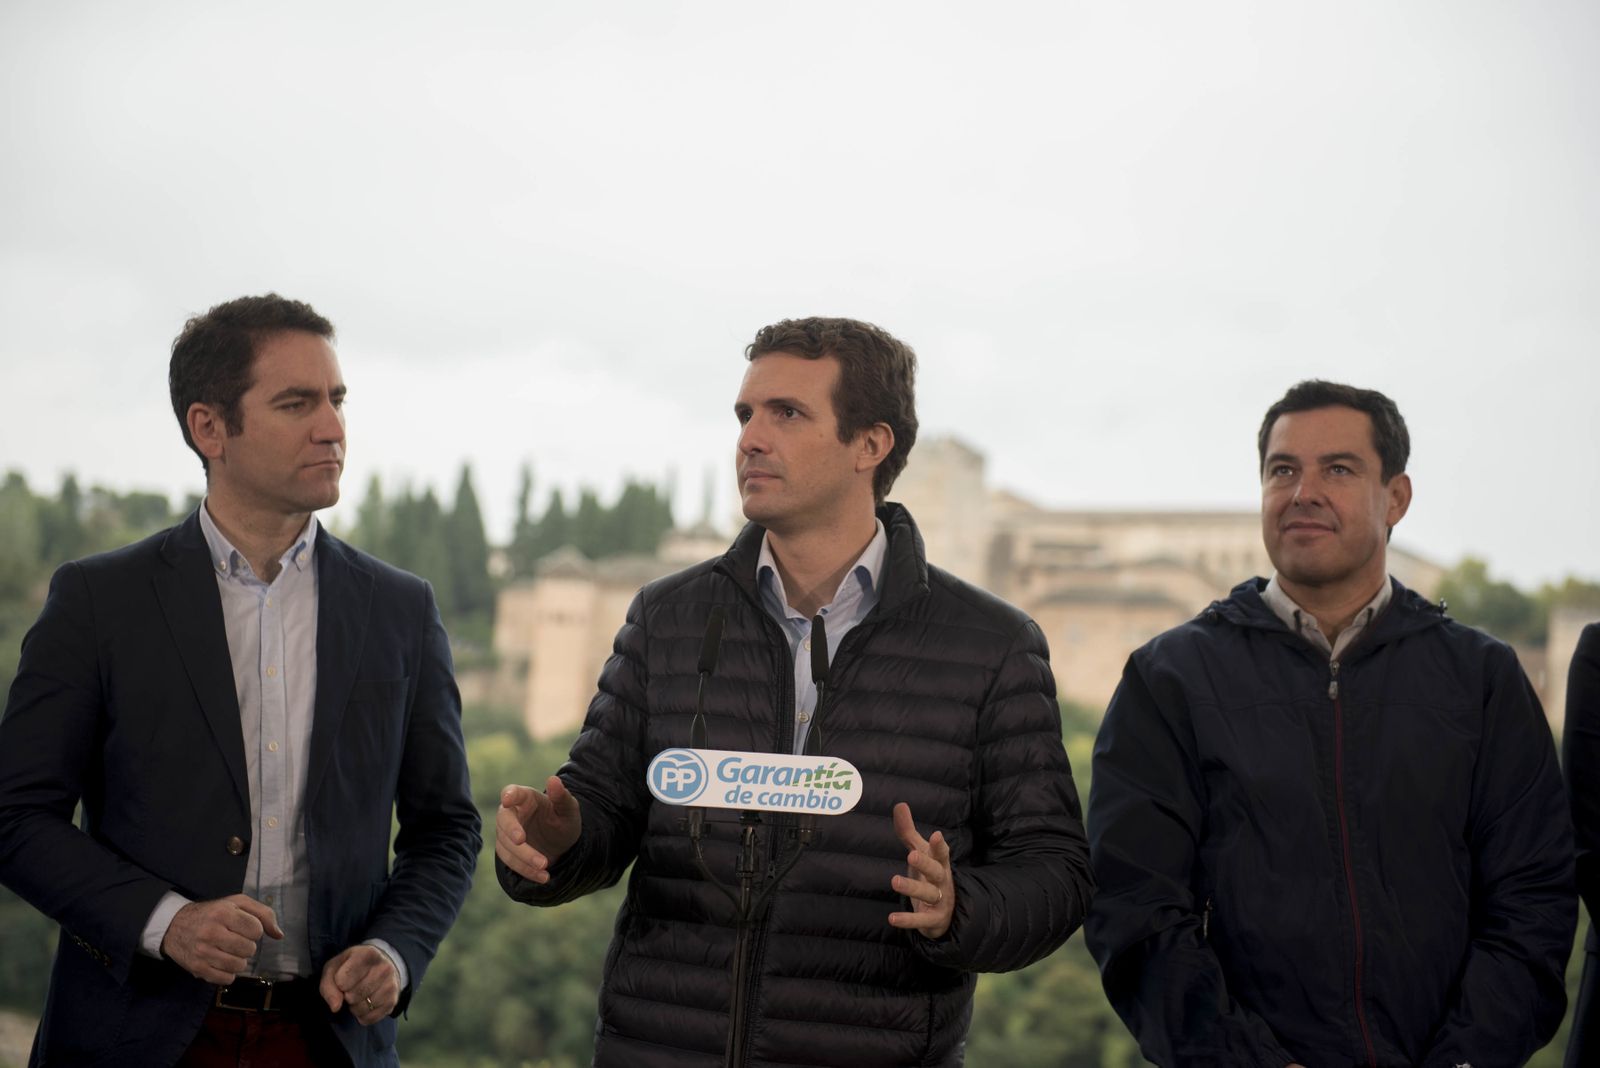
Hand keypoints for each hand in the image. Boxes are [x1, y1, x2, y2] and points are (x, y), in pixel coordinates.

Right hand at [161, 894, 282, 984]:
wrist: (174, 925)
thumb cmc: (212, 913)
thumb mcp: (237, 903)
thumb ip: (263, 914)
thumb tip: (279, 935)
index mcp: (223, 913)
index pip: (256, 930)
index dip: (254, 931)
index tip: (243, 928)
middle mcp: (211, 932)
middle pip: (249, 950)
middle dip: (247, 946)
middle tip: (235, 940)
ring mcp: (202, 952)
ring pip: (239, 966)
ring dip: (239, 960)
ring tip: (229, 951)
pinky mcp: (197, 968)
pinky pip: (226, 979)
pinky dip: (228, 973)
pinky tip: (221, 962)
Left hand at [319, 945, 399, 1025]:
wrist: (383, 964)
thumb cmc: (353, 966)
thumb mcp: (334, 968)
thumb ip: (328, 986)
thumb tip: (336, 1007)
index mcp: (367, 954)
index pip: (342, 981)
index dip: (338, 984)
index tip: (344, 978)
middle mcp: (384, 968)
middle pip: (352, 996)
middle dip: (347, 996)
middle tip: (352, 988)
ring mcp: (391, 985)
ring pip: (362, 1009)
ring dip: (355, 1007)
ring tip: (360, 995)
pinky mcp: (393, 1001)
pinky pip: (370, 1018)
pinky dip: (363, 1015)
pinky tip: (366, 1004)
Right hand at [496, 776, 581, 883]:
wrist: (562, 845)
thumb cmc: (564, 820)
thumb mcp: (569, 810)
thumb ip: (561, 796)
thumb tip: (553, 779)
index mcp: (527, 798)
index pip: (513, 792)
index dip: (509, 795)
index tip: (507, 799)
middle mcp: (513, 814)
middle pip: (504, 820)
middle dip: (511, 830)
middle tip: (521, 840)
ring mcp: (506, 833)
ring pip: (506, 845)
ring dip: (523, 857)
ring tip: (545, 865)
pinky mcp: (507, 851)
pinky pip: (511, 862)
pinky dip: (526, 870)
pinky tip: (543, 876)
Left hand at [887, 802, 954, 938]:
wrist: (947, 911)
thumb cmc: (930, 875)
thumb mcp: (921, 853)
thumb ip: (909, 832)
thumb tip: (900, 804)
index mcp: (940, 863)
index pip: (942, 853)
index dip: (939, 845)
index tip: (937, 835)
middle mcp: (942, 881)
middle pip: (936, 871)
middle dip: (925, 863)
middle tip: (911, 855)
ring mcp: (940, 901)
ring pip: (928, 893)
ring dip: (912, 888)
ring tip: (894, 881)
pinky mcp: (934, 920)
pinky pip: (921, 920)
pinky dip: (908, 920)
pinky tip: (892, 919)